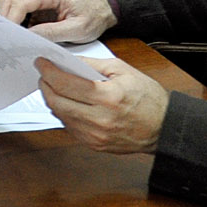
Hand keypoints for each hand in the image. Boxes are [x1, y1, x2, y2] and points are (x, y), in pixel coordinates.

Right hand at [0, 0, 117, 43]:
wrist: (101, 11)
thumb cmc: (92, 17)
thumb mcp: (77, 29)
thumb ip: (53, 32)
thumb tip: (29, 37)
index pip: (20, 3)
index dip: (11, 20)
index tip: (9, 37)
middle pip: (9, 1)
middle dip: (5, 21)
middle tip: (9, 40)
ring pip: (9, 4)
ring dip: (9, 21)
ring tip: (16, 38)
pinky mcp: (34, 4)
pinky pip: (16, 10)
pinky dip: (15, 22)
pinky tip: (22, 35)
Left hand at [35, 57, 167, 153]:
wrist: (165, 128)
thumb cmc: (148, 98)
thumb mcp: (123, 71)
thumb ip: (92, 65)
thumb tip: (67, 61)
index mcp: (107, 97)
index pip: (65, 83)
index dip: (48, 72)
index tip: (41, 63)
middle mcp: (99, 119)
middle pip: (56, 101)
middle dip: (45, 85)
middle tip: (43, 75)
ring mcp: (95, 135)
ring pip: (60, 115)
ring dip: (52, 99)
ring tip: (53, 87)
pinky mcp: (94, 145)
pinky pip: (69, 127)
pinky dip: (63, 113)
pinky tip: (66, 103)